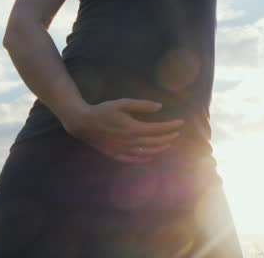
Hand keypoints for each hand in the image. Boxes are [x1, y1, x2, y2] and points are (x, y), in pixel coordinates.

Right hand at [61, 99, 183, 163]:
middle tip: (177, 133)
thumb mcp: (123, 103)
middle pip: (155, 142)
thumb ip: (142, 105)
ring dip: (159, 148)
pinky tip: (150, 157)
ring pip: (146, 152)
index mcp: (133, 128)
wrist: (83, 123)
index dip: (171, 126)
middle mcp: (130, 141)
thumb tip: (159, 107)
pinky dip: (143, 158)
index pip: (158, 129)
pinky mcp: (115, 154)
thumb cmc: (103, 110)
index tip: (180, 122)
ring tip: (168, 144)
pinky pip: (132, 159)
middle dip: (168, 137)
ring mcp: (123, 149)